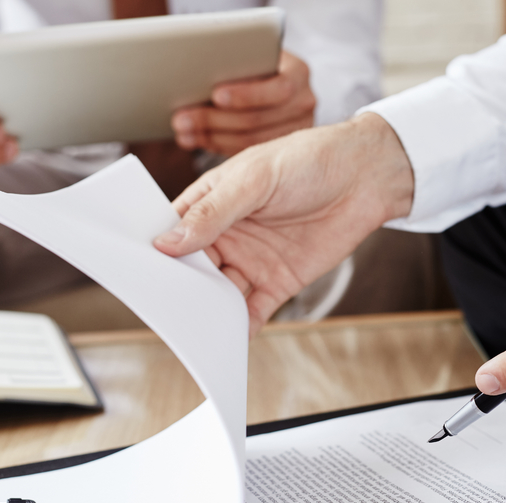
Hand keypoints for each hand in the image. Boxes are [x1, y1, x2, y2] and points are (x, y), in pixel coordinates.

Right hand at [154, 112, 413, 334]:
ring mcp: (252, 260)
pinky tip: (232, 339)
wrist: (365, 176)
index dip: (156, 255)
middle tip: (168, 313)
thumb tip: (168, 243)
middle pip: (193, 272)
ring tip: (198, 332)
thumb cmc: (307, 160)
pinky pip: (254, 310)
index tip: (140, 278)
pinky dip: (243, 327)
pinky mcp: (279, 281)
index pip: (173, 234)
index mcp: (211, 204)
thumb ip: (213, 213)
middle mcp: (227, 236)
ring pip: (221, 295)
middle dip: (182, 291)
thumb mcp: (254, 179)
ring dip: (210, 313)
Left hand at [171, 50, 315, 155]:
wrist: (276, 77)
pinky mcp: (281, 147)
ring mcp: (295, 130)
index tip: (215, 95)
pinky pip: (247, 152)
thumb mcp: (253, 53)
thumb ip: (236, 62)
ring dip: (210, 136)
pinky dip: (218, 145)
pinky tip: (196, 140)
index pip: (277, 90)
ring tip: (182, 131)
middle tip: (181, 118)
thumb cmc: (258, 59)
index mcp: (298, 74)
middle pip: (257, 119)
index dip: (246, 95)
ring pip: (249, 141)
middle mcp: (303, 103)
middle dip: (214, 119)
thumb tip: (196, 78)